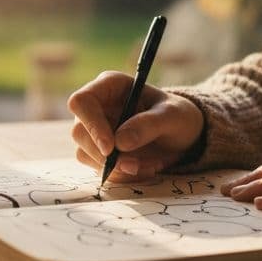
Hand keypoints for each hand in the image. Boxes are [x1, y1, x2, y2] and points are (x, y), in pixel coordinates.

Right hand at [68, 71, 203, 181]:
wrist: (181, 136)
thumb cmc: (177, 116)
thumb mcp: (173, 116)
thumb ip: (149, 124)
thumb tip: (120, 142)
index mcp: (110, 86)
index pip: (82, 101)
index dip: (91, 124)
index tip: (111, 148)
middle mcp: (97, 106)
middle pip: (79, 132)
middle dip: (105, 155)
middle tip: (134, 166)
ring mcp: (95, 130)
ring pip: (85, 153)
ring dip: (116, 168)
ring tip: (148, 166)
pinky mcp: (99, 151)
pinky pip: (99, 169)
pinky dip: (121, 175)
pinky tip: (144, 168)